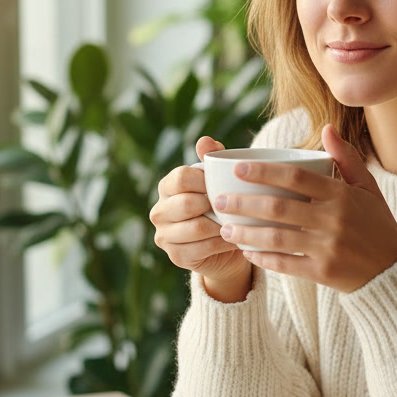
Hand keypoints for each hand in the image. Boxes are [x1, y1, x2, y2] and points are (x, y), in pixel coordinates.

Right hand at [150, 136, 252, 301]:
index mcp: (167, 187)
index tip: (223, 185)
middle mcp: (159, 211)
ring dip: (220, 226)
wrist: (227, 246)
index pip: (181, 178)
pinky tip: (235, 239)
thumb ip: (213, 159)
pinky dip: (222, 243)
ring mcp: (164, 236)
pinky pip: (202, 248)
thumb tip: (205, 140)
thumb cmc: (222, 206)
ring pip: (195, 228)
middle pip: (185, 204)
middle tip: (232, 207)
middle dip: (213, 205)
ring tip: (237, 223)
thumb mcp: (220, 181)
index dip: (204, 181)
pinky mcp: (176, 256)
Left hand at [222, 125, 396, 293]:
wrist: (394, 270)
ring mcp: (328, 247)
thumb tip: (327, 129)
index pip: (296, 178)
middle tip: (218, 200)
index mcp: (342, 195)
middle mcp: (334, 220)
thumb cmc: (378, 225)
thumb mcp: (368, 188)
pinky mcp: (323, 272)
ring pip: (277, 238)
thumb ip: (347, 159)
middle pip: (279, 208)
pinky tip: (247, 252)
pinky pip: (286, 264)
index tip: (237, 169)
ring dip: (247, 233)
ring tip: (225, 228)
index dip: (264, 172)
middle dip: (243, 203)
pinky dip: (264, 259)